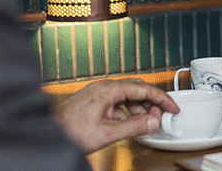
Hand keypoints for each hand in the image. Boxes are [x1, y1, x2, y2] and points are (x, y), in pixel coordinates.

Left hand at [53, 78, 179, 152]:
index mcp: (108, 89)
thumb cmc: (70, 131)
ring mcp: (97, 94)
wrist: (48, 134)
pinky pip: (117, 102)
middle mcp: (103, 87)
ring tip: (146, 122)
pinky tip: (129, 123)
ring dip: (139, 108)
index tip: (172, 107)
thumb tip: (152, 121)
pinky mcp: (93, 102)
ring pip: (127, 96)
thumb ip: (134, 126)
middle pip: (136, 89)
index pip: (144, 88)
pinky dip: (127, 112)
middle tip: (161, 115)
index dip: (162, 98)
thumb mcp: (107, 133)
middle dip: (152, 102)